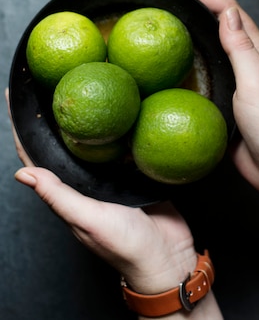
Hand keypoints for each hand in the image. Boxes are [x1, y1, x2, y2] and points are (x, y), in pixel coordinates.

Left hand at [5, 88, 196, 295]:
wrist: (167, 257)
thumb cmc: (124, 245)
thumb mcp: (87, 219)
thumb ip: (59, 197)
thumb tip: (22, 173)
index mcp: (68, 191)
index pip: (36, 155)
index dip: (22, 128)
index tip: (13, 97)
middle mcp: (87, 179)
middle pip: (66, 139)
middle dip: (56, 110)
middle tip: (53, 77)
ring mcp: (113, 174)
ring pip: (96, 137)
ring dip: (90, 113)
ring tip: (85, 80)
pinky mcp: (138, 169)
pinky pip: (127, 141)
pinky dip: (123, 123)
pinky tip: (126, 103)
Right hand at [170, 0, 258, 200]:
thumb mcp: (256, 84)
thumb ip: (241, 48)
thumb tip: (227, 12)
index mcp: (257, 50)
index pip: (228, 9)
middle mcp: (246, 59)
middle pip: (217, 20)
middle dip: (191, 4)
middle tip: (160, 1)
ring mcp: (236, 77)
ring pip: (209, 43)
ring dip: (188, 28)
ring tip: (159, 25)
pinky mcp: (225, 97)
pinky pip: (204, 70)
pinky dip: (186, 59)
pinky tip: (168, 65)